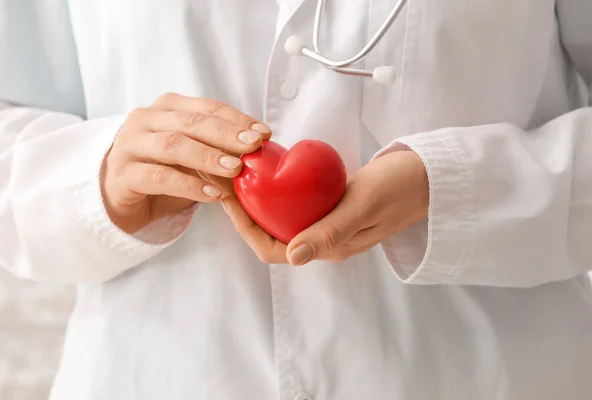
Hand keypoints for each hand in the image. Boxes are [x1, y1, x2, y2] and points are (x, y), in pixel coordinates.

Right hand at [101, 92, 270, 233]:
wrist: (116, 195)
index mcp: (166, 108)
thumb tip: (258, 150)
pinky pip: (159, 177)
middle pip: (191, 122)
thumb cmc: (160, 169)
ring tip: (235, 168)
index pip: (206, 107)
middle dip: (226, 133)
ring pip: (173, 145)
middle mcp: (145, 120)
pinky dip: (189, 185)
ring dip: (208, 156)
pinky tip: (212, 193)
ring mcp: (130, 146)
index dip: (237, 119)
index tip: (264, 133)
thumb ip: (216, 147)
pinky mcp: (123, 175)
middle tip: (253, 146)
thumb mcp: (191, 154)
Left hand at [222, 149, 428, 264]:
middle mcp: (325, 240)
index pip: (274, 249)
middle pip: (273, 234)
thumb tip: (292, 257)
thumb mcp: (363, 206)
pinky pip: (298, 204)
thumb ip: (329, 231)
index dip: (246, 228)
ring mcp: (329, 224)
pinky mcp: (334, 207)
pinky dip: (279, 192)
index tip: (228, 200)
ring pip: (283, 219)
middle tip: (226, 183)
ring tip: (241, 177)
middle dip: (246, 213)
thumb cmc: (400, 188)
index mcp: (330, 248)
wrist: (429, 174)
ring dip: (260, 202)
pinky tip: (270, 173)